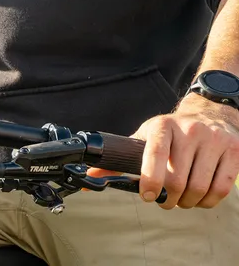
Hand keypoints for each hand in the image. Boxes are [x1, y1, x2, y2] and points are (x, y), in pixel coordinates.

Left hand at [89, 94, 238, 208]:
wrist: (210, 112)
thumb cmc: (171, 132)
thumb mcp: (145, 138)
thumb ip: (120, 158)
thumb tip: (91, 175)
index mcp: (162, 127)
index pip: (154, 155)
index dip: (150, 180)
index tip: (148, 197)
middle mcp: (190, 131)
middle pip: (178, 179)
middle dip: (169, 199)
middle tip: (165, 201)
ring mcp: (214, 140)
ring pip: (200, 187)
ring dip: (188, 202)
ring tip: (181, 200)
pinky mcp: (234, 151)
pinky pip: (222, 187)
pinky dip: (208, 201)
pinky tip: (200, 199)